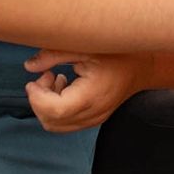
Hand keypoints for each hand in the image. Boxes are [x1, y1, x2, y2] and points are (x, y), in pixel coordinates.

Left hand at [24, 50, 149, 132]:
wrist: (144, 66)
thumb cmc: (117, 53)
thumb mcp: (85, 47)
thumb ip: (55, 55)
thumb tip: (29, 66)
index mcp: (91, 96)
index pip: (54, 110)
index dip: (37, 97)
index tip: (35, 80)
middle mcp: (93, 113)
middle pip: (51, 122)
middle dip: (40, 100)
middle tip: (47, 75)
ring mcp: (94, 119)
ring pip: (57, 126)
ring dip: (47, 106)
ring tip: (56, 80)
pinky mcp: (94, 119)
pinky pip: (67, 124)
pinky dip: (57, 110)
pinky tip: (65, 87)